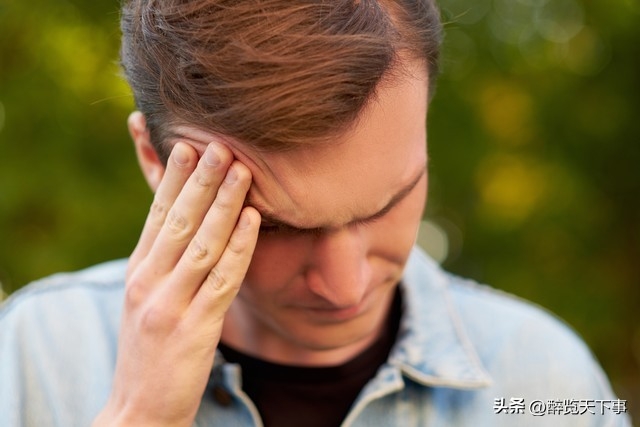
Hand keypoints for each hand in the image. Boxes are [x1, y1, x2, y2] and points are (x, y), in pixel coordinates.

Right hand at [93, 142, 259, 425]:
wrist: (140, 409)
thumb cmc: (150, 349)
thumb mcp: (147, 299)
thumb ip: (164, 262)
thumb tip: (188, 222)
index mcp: (138, 271)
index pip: (158, 215)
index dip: (175, 178)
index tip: (190, 143)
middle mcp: (149, 282)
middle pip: (179, 220)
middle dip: (201, 179)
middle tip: (219, 142)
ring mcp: (170, 304)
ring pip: (202, 243)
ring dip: (224, 203)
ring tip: (242, 169)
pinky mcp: (194, 328)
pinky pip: (222, 279)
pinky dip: (239, 246)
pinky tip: (253, 220)